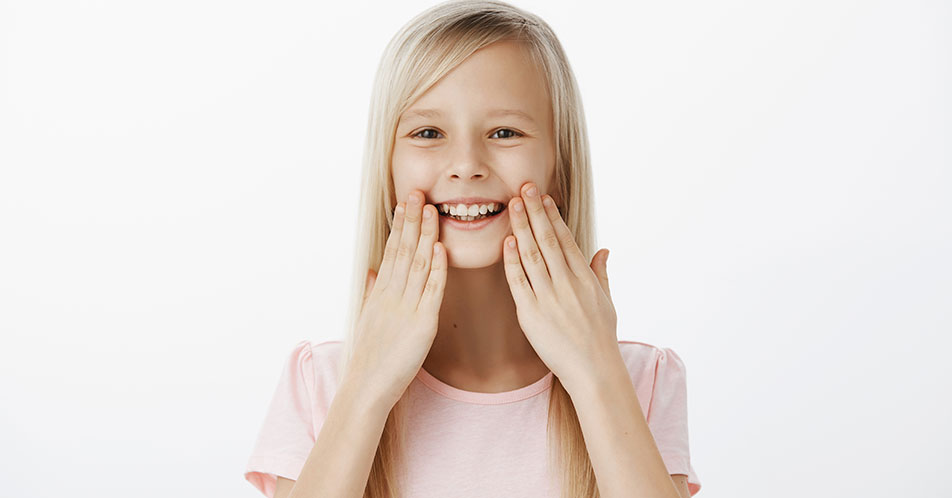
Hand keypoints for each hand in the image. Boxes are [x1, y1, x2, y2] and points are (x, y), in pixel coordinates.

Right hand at [347, 190, 446, 408]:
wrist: (367, 386)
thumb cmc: (369, 356)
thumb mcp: (367, 319)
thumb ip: (371, 293)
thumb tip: (372, 271)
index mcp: (380, 293)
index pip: (391, 250)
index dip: (400, 225)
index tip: (405, 203)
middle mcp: (391, 295)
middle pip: (403, 250)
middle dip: (411, 220)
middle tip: (418, 193)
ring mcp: (406, 308)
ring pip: (417, 264)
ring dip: (425, 235)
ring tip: (432, 210)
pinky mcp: (422, 324)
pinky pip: (431, 291)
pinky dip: (436, 268)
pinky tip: (440, 249)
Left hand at [502, 182, 618, 391]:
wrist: (593, 370)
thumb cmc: (600, 337)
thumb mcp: (607, 301)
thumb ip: (601, 273)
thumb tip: (603, 250)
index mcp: (584, 277)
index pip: (565, 238)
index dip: (552, 216)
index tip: (543, 197)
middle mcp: (566, 283)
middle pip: (546, 240)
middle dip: (534, 211)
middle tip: (524, 187)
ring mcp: (548, 297)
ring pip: (531, 255)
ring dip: (520, 227)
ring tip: (511, 205)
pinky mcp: (531, 313)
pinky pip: (519, 282)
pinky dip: (512, 261)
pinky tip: (507, 241)